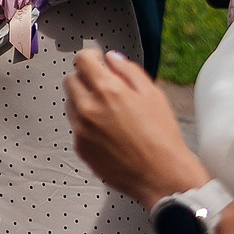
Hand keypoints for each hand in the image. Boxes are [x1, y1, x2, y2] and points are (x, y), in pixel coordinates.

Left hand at [65, 47, 208, 206]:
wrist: (162, 177)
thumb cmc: (162, 138)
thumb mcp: (153, 94)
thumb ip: (128, 70)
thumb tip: (111, 58)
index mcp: (107, 90)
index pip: (81, 60)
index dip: (90, 57)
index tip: (96, 60)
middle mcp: (88, 108)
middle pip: (70, 80)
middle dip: (84, 78)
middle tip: (102, 86)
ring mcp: (81, 129)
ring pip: (70, 103)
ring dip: (83, 101)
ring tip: (108, 112)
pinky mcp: (80, 148)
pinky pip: (76, 127)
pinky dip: (86, 124)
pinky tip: (107, 132)